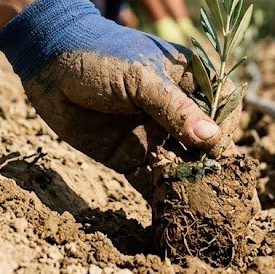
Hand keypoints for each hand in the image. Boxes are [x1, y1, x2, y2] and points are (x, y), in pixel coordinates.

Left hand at [0, 0, 233, 196]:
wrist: (48, 63)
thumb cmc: (100, 56)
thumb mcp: (139, 77)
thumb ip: (174, 108)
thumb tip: (212, 138)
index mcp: (188, 79)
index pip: (224, 105)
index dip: (226, 125)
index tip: (218, 144)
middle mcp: (176, 110)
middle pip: (206, 142)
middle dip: (213, 164)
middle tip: (218, 189)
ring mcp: (154, 135)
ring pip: (182, 165)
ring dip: (190, 185)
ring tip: (200, 209)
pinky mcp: (131, 156)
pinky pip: (152, 181)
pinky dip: (162, 199)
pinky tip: (172, 217)